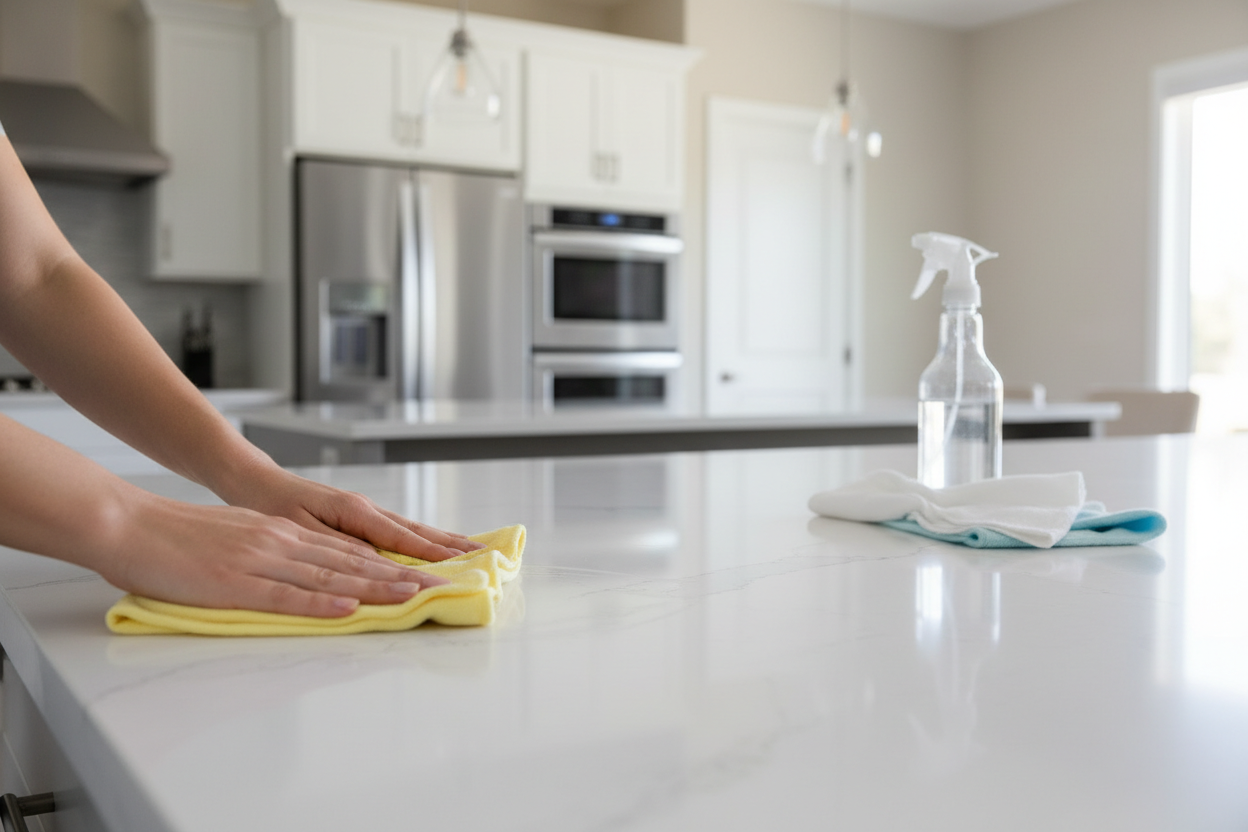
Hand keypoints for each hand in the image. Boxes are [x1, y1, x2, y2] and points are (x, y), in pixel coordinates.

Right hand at [102, 493, 449, 617]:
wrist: (132, 524)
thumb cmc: (178, 537)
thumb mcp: (238, 537)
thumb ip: (271, 553)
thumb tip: (300, 572)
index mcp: (281, 533)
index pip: (347, 549)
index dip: (389, 561)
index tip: (423, 572)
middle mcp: (281, 542)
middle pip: (351, 561)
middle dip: (399, 575)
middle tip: (439, 585)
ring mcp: (261, 561)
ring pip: (330, 576)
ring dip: (375, 588)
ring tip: (412, 597)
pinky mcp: (236, 582)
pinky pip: (287, 595)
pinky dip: (321, 604)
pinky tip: (349, 610)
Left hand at [220, 463, 482, 562]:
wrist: (253, 481)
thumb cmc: (270, 504)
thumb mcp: (300, 529)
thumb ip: (340, 547)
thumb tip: (378, 562)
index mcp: (355, 512)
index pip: (403, 541)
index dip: (433, 559)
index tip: (461, 571)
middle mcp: (366, 510)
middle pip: (418, 532)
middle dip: (453, 547)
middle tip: (487, 558)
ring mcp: (365, 512)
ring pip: (412, 530)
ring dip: (444, 542)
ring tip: (474, 550)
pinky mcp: (359, 517)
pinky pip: (399, 531)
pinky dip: (423, 540)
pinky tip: (435, 546)